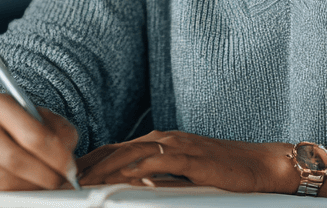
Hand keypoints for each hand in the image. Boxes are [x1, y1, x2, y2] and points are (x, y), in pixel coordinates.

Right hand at [0, 93, 79, 190]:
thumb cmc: (17, 120)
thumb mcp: (40, 115)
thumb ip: (59, 131)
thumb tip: (68, 162)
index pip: (30, 134)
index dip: (55, 156)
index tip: (70, 168)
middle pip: (14, 159)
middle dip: (44, 175)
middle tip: (61, 180)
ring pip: (1, 180)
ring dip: (30, 187)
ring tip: (46, 184)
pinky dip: (15, 192)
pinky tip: (29, 186)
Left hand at [77, 131, 294, 192]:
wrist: (259, 164)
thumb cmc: (223, 171)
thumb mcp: (182, 173)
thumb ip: (156, 176)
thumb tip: (130, 187)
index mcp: (159, 141)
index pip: (115, 149)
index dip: (91, 160)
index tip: (70, 174)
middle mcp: (164, 139)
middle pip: (117, 150)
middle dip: (91, 165)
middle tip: (68, 180)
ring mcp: (178, 146)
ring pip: (132, 154)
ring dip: (106, 168)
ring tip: (85, 182)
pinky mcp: (192, 157)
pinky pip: (160, 162)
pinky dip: (140, 169)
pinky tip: (124, 177)